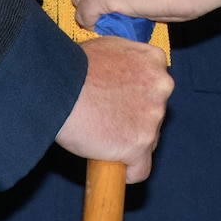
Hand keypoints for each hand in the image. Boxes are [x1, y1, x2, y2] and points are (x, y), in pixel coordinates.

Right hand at [54, 35, 172, 181]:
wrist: (59, 88)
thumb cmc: (74, 68)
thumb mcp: (108, 49)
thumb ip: (126, 63)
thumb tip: (121, 74)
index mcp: (154, 60)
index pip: (157, 85)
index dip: (137, 97)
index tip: (121, 102)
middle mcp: (161, 87)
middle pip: (155, 114)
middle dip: (136, 120)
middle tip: (108, 119)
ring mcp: (152, 118)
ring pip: (149, 141)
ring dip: (129, 142)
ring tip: (101, 135)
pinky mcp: (140, 145)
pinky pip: (140, 170)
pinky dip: (127, 171)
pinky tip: (109, 163)